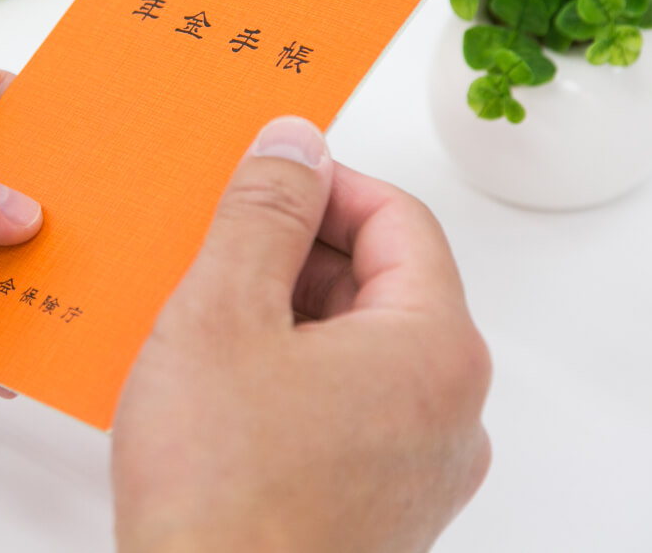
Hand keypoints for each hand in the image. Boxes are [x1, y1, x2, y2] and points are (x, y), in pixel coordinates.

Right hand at [112, 116, 490, 552]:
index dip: (325, 183)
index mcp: (434, 351)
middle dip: (296, 252)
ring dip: (285, 315)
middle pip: (382, 283)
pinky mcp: (375, 507)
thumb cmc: (222, 495)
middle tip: (219, 245)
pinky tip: (218, 385)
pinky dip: (288, 375)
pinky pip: (342, 406)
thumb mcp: (222, 314)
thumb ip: (263, 212)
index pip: (400, 220)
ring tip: (205, 318)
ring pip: (357, 348)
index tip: (264, 177)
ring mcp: (414, 469)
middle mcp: (446, 413)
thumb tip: (294, 143)